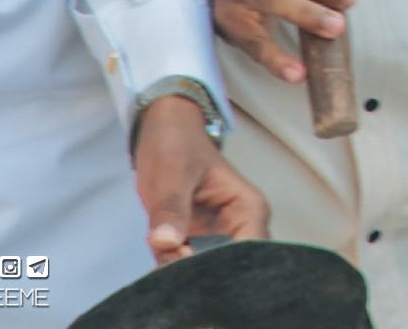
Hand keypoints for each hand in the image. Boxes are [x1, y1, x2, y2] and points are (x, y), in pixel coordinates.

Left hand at [132, 97, 268, 262]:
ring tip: (162, 243)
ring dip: (178, 270)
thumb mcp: (173, 173)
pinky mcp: (193, 246)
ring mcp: (215, 240)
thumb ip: (171, 208)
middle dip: (197, 271)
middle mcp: (238, 230)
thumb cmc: (178, 144)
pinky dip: (167, 267)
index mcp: (248, 210)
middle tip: (169, 252)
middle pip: (229, 270)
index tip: (186, 257)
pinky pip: (183, 269)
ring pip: (203, 274)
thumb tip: (166, 242)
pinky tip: (158, 248)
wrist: (162, 134)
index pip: (249, 252)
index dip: (220, 265)